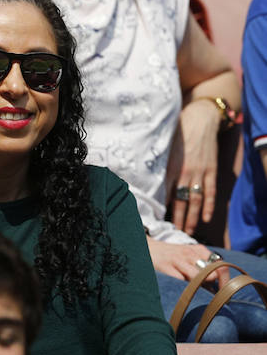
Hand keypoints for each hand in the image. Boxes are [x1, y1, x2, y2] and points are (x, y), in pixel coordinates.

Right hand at [146, 237, 228, 287]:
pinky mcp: (165, 266)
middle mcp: (190, 253)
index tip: (224, 294)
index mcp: (199, 250)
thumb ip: (202, 269)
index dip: (225, 282)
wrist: (145, 247)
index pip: (221, 266)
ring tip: (192, 294)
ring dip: (197, 289)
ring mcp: (177, 259)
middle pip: (211, 274)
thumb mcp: (188, 256)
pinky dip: (182, 289)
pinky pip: (179, 281)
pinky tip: (179, 291)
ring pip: (197, 278)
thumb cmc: (169, 257)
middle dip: (212, 288)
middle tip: (209, 297)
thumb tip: (216, 290)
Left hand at [166, 99, 220, 234]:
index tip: (156, 222)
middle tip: (174, 235)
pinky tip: (207, 218)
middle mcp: (183, 173)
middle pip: (180, 202)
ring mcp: (198, 172)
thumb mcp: (162, 149)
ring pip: (195, 200)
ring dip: (193, 218)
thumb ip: (156, 166)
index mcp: (168, 169)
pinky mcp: (210, 170)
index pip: (163, 194)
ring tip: (189, 232)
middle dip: (177, 220)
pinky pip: (210, 192)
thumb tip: (143, 179)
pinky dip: (209, 206)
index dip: (160, 209)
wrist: (199, 120)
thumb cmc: (177, 134)